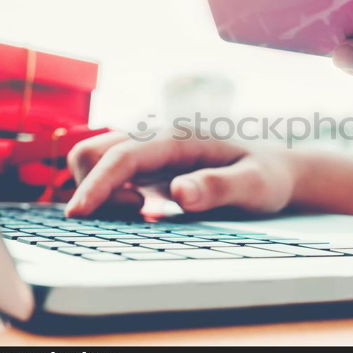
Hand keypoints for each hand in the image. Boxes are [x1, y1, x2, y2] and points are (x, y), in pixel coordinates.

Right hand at [65, 131, 296, 217]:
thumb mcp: (255, 186)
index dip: (97, 185)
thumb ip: (220, 187)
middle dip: (94, 187)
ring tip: (142, 210)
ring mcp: (150, 152)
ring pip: (95, 160)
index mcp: (179, 137)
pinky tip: (141, 209)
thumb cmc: (267, 176)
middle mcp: (157, 138)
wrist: (274, 169)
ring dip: (99, 189)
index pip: (123, 156)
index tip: (78, 215)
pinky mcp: (149, 167)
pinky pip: (109, 174)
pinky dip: (107, 193)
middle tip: (138, 212)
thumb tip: (179, 193)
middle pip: (94, 152)